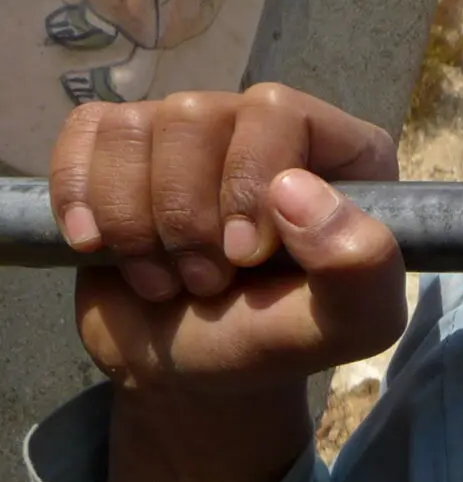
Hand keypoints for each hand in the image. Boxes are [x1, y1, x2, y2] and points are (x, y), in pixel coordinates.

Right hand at [49, 85, 406, 481]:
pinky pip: (86, 132)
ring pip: (137, 127)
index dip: (248, 180)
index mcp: (339, 153)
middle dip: (186, 215)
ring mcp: (188, 133)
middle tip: (205, 281)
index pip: (279, 112)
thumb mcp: (347, 327)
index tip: (246, 255)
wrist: (188, 369)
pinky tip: (97, 246)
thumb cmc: (273, 339)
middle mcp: (264, 126)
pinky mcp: (121, 148)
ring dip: (136, 222)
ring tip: (165, 278)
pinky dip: (81, 197)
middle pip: (196, 115)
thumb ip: (361, 267)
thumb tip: (296, 190)